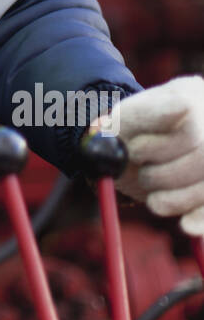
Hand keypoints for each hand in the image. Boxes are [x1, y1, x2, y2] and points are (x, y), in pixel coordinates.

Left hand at [93, 76, 203, 235]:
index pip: (189, 127)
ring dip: (176, 197)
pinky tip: (187, 225)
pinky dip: (201, 218)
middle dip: (165, 174)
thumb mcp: (125, 120)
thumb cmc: (124, 132)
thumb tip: (183, 107)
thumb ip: (146, 114)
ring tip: (153, 194)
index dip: (158, 147)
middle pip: (202, 157)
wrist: (126, 151)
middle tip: (143, 175)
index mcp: (190, 94)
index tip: (133, 150)